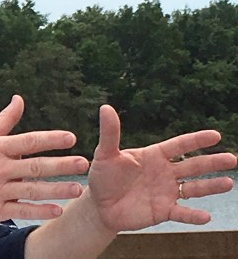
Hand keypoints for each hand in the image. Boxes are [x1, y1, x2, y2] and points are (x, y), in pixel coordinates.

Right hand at [0, 95, 89, 225]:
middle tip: (83, 163)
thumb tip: (19, 99)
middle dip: (61, 165)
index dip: (50, 139)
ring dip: (56, 190)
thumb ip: (5, 120)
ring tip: (77, 189)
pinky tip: (57, 210)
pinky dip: (40, 211)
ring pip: (32, 190)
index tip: (71, 138)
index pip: (28, 141)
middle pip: (35, 166)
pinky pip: (22, 210)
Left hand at [88, 105, 236, 231]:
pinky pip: (181, 213)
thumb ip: (110, 133)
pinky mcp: (163, 211)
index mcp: (154, 156)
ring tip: (228, 183)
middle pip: (193, 166)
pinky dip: (193, 215)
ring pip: (193, 188)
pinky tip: (206, 216)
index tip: (215, 135)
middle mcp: (165, 173)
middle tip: (232, 159)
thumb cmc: (103, 176)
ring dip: (210, 186)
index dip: (196, 140)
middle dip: (212, 162)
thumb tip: (106, 107)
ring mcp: (166, 192)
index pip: (179, 145)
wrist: (100, 205)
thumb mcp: (105, 154)